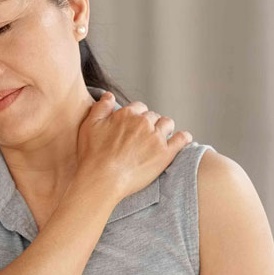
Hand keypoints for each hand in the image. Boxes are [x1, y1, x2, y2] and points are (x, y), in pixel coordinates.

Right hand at [76, 90, 191, 200]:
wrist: (103, 179)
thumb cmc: (93, 155)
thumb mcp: (90, 125)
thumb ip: (101, 107)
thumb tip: (109, 95)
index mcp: (127, 114)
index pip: (138, 108)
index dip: (136, 116)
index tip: (133, 126)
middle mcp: (143, 123)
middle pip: (153, 116)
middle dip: (149, 123)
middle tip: (143, 137)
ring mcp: (156, 138)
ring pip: (167, 123)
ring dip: (164, 128)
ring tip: (159, 138)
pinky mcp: (165, 153)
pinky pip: (181, 139)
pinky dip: (183, 137)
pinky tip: (183, 139)